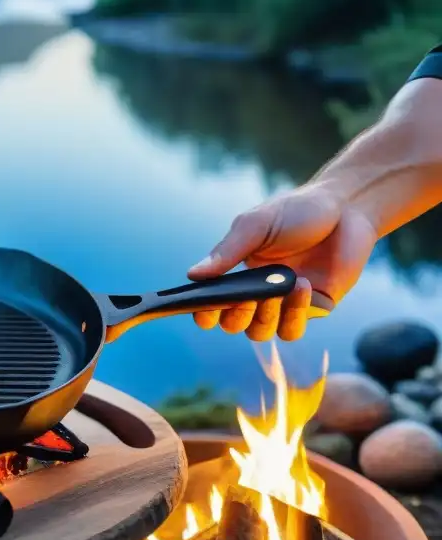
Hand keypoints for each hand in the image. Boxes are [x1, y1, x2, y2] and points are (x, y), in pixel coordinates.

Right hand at [187, 184, 378, 340]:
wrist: (347, 207)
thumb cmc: (297, 211)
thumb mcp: (255, 225)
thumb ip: (226, 252)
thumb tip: (192, 275)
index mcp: (238, 272)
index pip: (212, 302)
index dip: (202, 311)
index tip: (200, 308)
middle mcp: (258, 292)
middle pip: (234, 324)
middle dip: (234, 315)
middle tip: (244, 297)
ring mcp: (285, 302)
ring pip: (261, 332)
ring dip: (263, 316)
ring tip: (277, 289)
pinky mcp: (314, 307)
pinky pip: (293, 328)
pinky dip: (293, 313)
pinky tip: (301, 285)